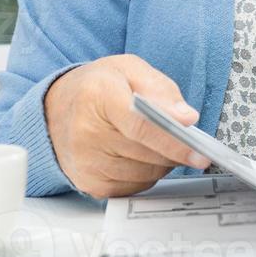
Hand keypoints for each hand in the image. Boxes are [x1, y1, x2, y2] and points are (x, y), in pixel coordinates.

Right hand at [43, 54, 210, 198]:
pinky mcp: (89, 183)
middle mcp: (86, 133)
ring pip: (145, 174)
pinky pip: (135, 187)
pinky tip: (138, 155)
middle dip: (174, 150)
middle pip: (147, 154)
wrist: (56, 109)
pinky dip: (146, 174)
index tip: (199, 153)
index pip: (141, 127)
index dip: (174, 142)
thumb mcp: (130, 69)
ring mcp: (85, 162)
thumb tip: (187, 118)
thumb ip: (162, 90)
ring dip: (161, 162)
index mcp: (98, 96)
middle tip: (185, 139)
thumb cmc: (98, 87)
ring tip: (155, 141)